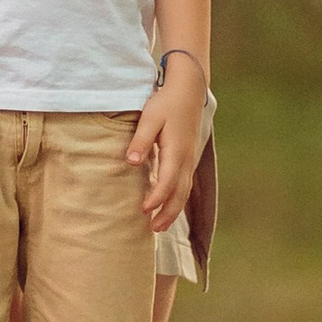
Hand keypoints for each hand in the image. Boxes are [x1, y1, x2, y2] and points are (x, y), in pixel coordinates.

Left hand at [124, 65, 207, 226]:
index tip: (144, 210)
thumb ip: (141, 140)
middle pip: (180, 193)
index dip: (157, 198)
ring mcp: (190, 160)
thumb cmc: (166, 103)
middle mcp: (186, 159)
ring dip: (173, 210)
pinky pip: (185, 185)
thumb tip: (131, 162)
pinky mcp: (188, 158)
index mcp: (177, 151)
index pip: (168, 181)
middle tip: (153, 230)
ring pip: (184, 191)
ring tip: (159, 226)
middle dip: (168, 214)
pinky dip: (177, 199)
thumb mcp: (150, 117)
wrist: (189, 90)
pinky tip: (168, 206)